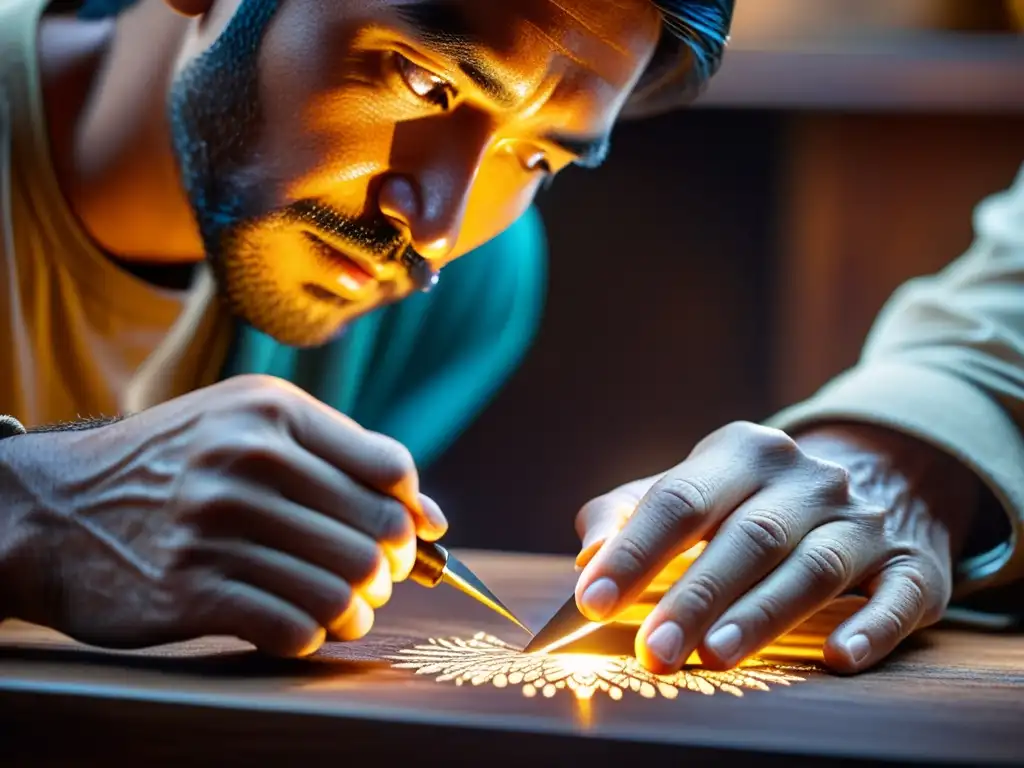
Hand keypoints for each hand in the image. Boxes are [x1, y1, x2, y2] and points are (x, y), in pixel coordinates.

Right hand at [0, 375, 446, 656]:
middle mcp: (246, 460)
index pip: (390, 469)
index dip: (411, 512)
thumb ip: (342, 459)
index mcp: (272, 411)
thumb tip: (434, 522)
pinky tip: (302, 626)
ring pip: (342, 587)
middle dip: (388, 566)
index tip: (407, 535)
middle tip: (374, 577)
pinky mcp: (190, 589)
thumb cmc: (176, 464)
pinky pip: (293, 626)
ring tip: (345, 608)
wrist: (56, 509)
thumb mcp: (248, 425)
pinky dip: (312, 635)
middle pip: (376, 533)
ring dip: (356, 609)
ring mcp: (215, 525)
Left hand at [574, 421, 978, 674]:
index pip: (680, 500)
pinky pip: (897, 596)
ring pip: (812, 568)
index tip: (593, 600)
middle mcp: (807, 479)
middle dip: (694, 596)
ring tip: (716, 655)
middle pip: (745, 538)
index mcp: (744, 452)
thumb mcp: (695, 484)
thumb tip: (588, 555)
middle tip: (654, 650)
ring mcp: (862, 520)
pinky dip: (870, 627)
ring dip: (762, 614)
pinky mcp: (913, 564)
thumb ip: (630, 513)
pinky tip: (838, 658)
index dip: (634, 551)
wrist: (881, 472)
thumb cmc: (755, 496)